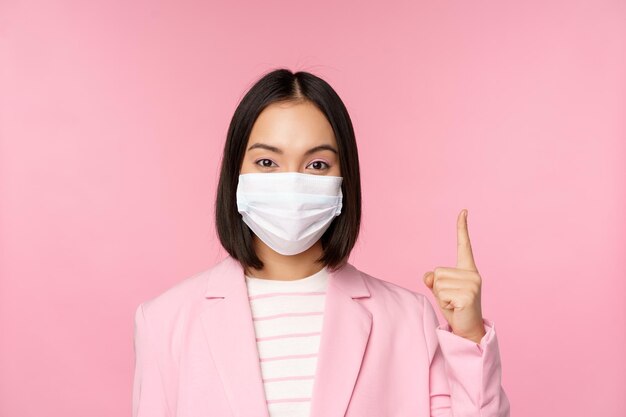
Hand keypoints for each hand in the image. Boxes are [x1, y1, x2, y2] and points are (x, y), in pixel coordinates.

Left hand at [423, 209, 485, 342]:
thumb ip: (434, 279)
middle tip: (451, 300)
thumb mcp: (441, 290)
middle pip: (438, 272)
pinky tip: (456, 308)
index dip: (462, 228)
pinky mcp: (467, 295)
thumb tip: (429, 276)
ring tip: (453, 304)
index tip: (463, 211)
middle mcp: (472, 274)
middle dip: (438, 288)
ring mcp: (472, 284)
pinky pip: (441, 294)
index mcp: (468, 270)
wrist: (468, 329)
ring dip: (440, 296)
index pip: (464, 245)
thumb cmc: (454, 308)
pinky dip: (443, 303)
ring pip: (438, 283)